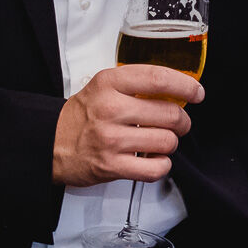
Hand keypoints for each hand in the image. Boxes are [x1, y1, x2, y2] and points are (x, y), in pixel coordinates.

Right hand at [51, 65, 203, 187]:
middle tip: (180, 123)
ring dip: (171, 143)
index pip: (158, 78)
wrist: (50, 142)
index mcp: (109, 83)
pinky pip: (155, 169)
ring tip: (162, 141)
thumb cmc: (82, 115)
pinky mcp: (111, 166)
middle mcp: (110, 109)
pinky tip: (155, 159)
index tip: (196, 92)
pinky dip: (162, 165)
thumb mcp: (103, 86)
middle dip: (183, 121)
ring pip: (166, 141)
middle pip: (169, 113)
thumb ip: (136, 84)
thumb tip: (178, 89)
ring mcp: (111, 139)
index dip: (185, 86)